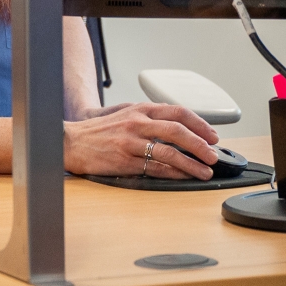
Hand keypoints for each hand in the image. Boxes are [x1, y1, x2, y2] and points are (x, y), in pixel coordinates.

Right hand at [64, 102, 218, 179]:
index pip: (178, 112)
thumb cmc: (99, 130)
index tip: (212, 135)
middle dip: (200, 144)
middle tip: (213, 155)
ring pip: (169, 151)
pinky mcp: (125, 160)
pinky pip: (155, 167)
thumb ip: (149, 117)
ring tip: (205, 171)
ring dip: (191, 163)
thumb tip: (177, 125)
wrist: (71, 142)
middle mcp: (138, 122)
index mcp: (141, 109)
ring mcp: (132, 142)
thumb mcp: (125, 114)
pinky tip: (183, 177)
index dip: (199, 124)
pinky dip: (173, 172)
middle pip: (178, 131)